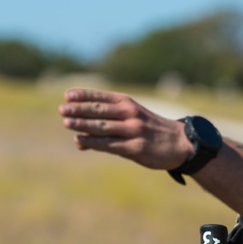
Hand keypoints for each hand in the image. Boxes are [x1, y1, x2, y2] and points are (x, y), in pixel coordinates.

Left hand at [58, 89, 191, 169]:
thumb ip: (107, 127)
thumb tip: (78, 140)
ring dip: (83, 124)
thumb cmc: (151, 131)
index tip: (68, 95)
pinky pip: (109, 145)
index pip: (103, 97)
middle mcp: (130, 114)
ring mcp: (133, 131)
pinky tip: (79, 140)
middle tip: (62, 109)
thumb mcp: (133, 121)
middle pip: (100, 110)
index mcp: (129, 104)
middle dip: (79, 109)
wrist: (180, 144)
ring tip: (66, 122)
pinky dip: (93, 142)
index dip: (84, 95)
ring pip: (103, 126)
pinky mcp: (135, 148)